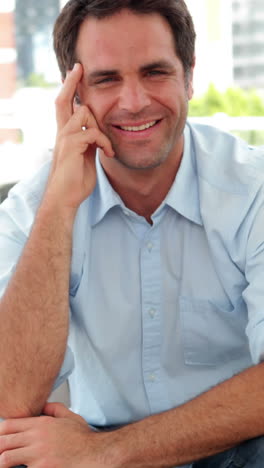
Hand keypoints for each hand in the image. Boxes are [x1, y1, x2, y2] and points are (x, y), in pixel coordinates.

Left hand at [0, 402, 112, 467]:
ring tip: (8, 463)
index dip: (0, 433)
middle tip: (2, 453)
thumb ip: (54, 409)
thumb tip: (42, 406)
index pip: (8, 425)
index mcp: (41, 424)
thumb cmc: (84, 439)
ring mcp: (38, 456)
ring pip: (6, 459)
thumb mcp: (70, 417)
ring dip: (4, 462)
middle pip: (3, 442)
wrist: (96, 454)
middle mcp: (37, 439)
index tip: (1, 439)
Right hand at [45, 63, 113, 213]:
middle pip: (63, 100)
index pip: (65, 106)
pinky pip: (92, 132)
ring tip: (107, 148)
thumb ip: (91, 143)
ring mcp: (65, 138)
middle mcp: (62, 132)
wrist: (65, 198)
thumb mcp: (87, 157)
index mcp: (66, 134)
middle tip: (78, 67)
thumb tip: (99, 133)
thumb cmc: (76, 181)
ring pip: (84, 113)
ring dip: (100, 126)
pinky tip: (109, 154)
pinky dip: (104, 142)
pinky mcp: (70, 146)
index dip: (69, 90)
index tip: (75, 73)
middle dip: (71, 83)